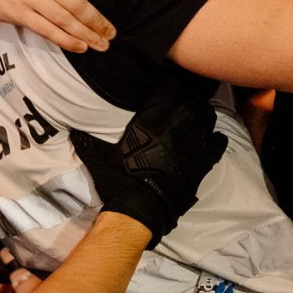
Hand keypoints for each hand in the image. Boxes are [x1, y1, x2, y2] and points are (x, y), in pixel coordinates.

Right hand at [70, 86, 227, 245]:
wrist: (137, 209)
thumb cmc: (117, 182)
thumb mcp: (99, 157)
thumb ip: (91, 140)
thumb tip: (74, 130)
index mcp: (148, 126)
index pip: (166, 95)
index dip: (172, 86)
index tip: (174, 83)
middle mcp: (171, 132)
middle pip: (191, 105)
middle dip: (194, 98)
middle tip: (194, 96)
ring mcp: (188, 149)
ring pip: (206, 122)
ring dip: (206, 116)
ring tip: (205, 114)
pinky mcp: (198, 166)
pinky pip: (215, 147)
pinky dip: (218, 140)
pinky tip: (218, 136)